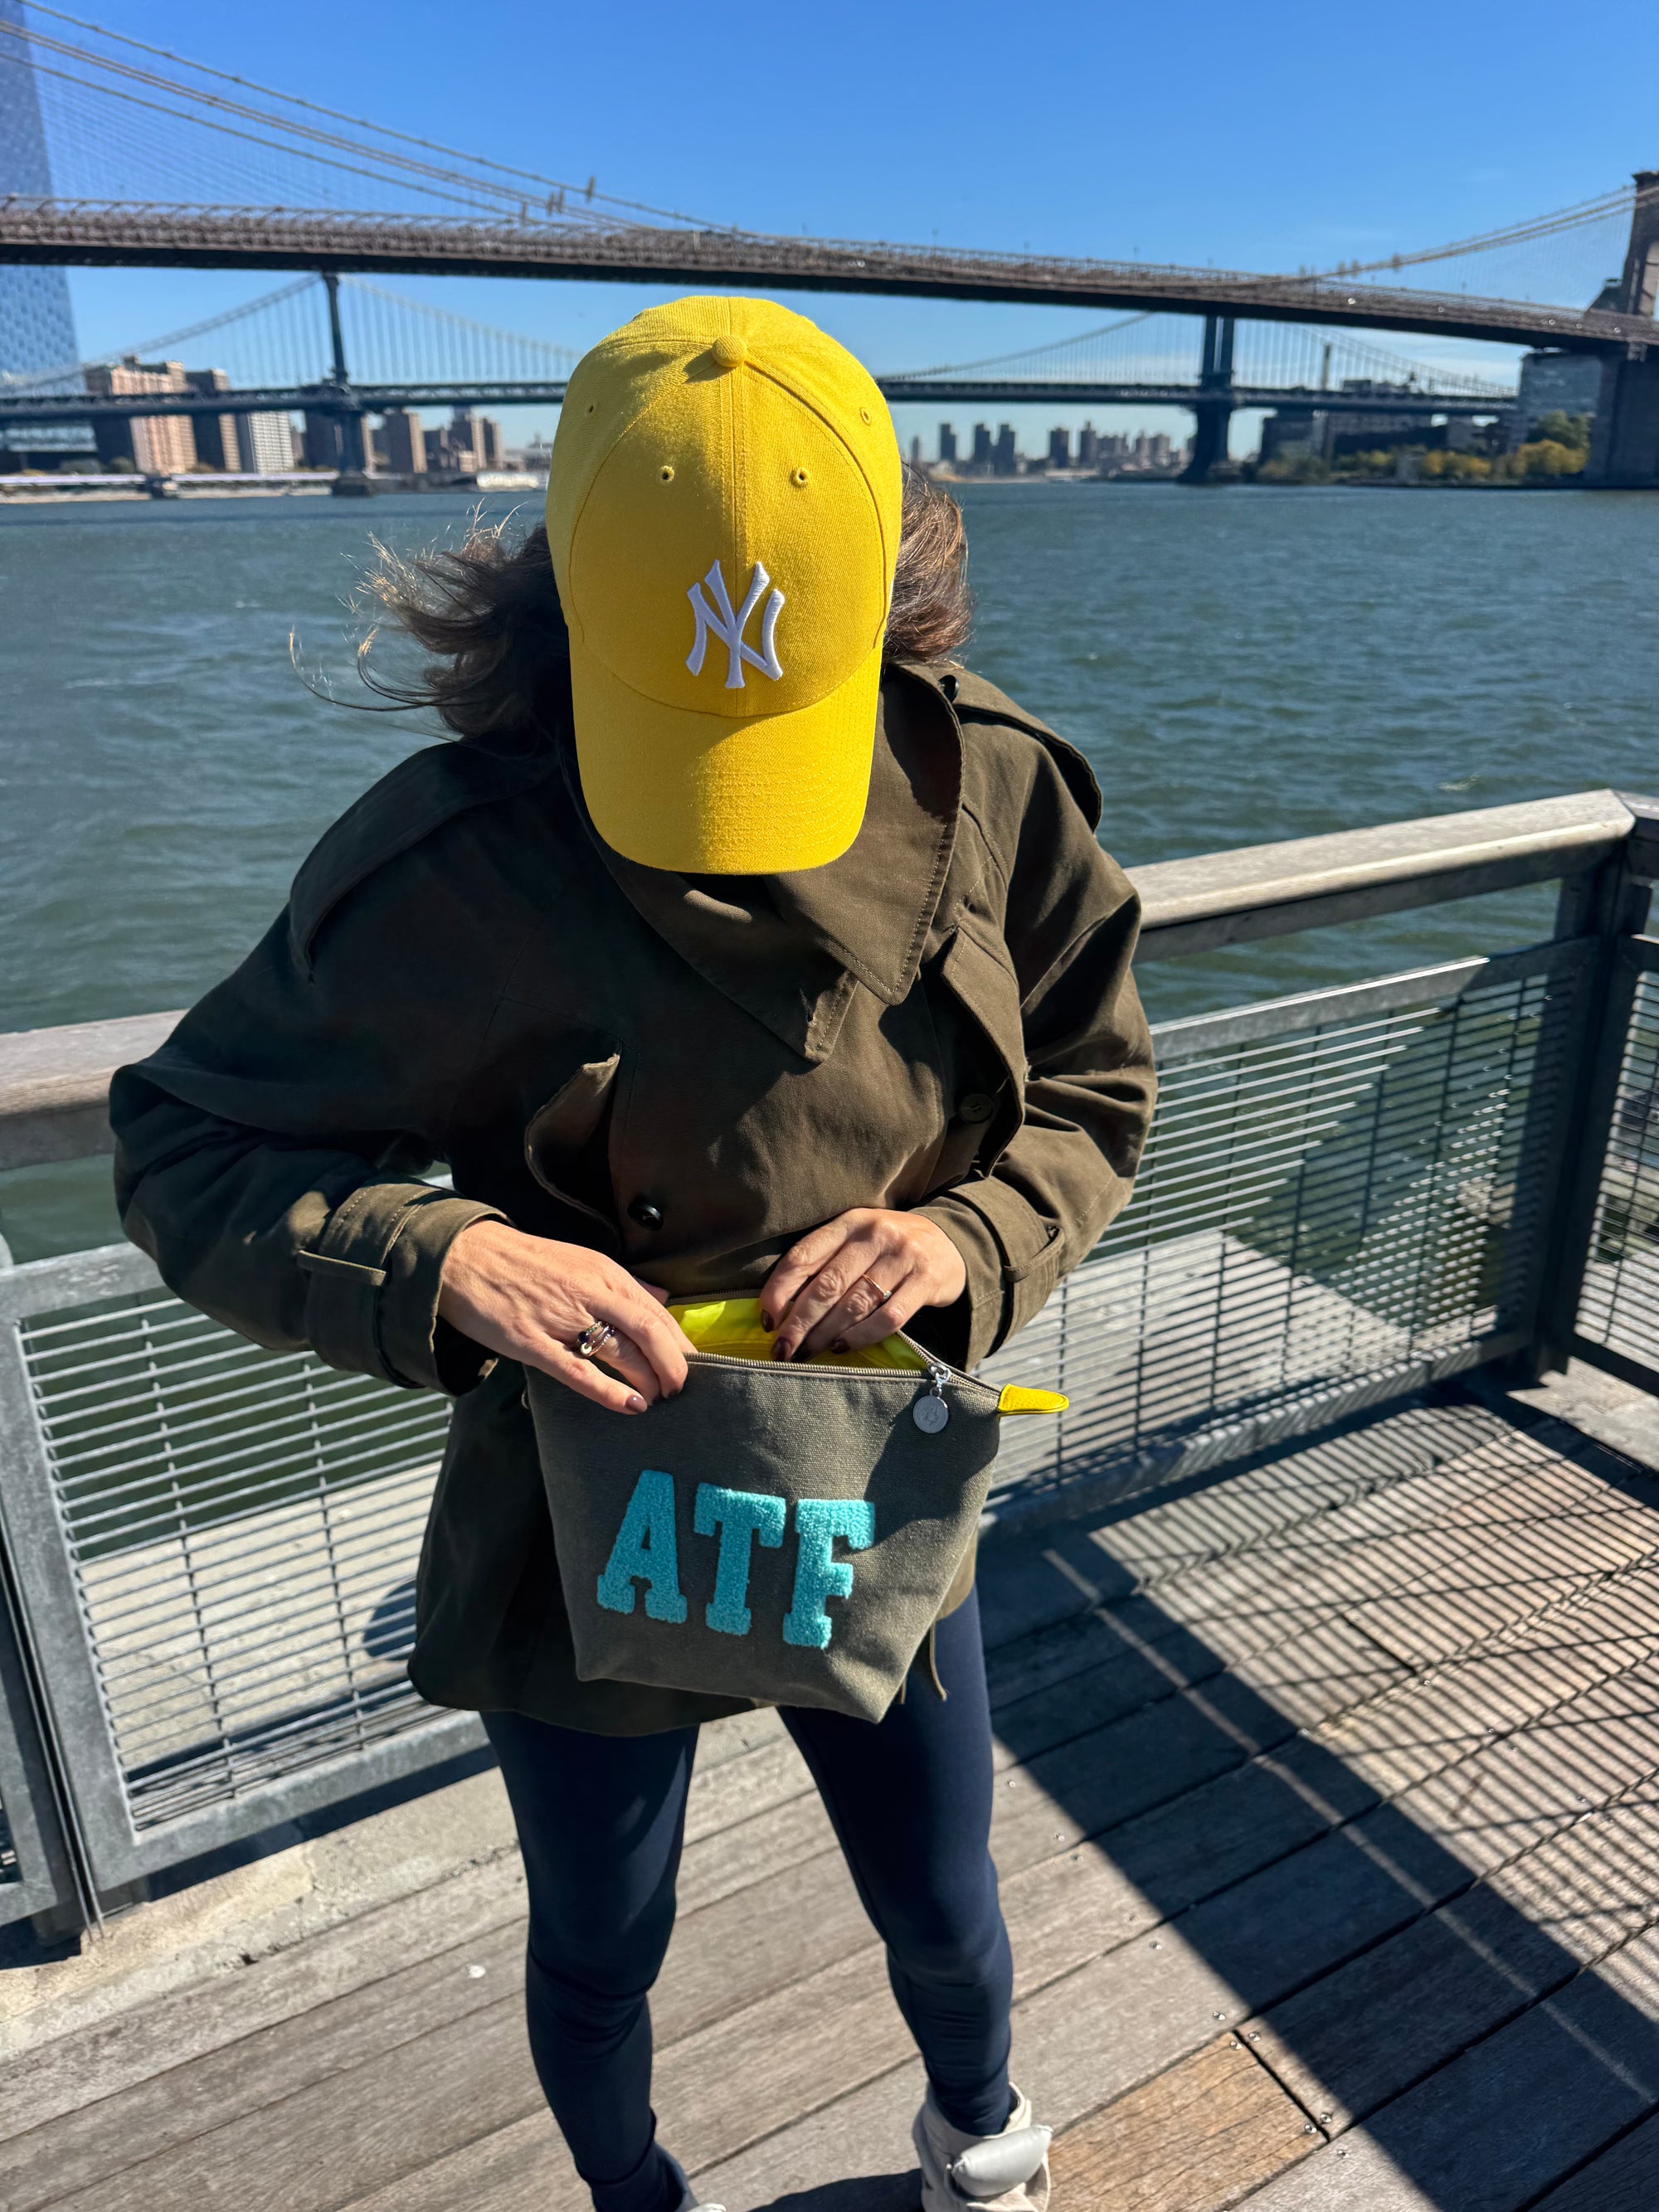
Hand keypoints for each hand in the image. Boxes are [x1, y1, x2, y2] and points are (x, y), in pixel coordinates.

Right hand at [438, 1220, 694, 1413]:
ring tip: (659, 1399)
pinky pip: (578, 1372)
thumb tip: (662, 1300)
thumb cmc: (525, 1262)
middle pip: (648, 1332)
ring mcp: (561, 1318)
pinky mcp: (532, 1342)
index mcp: (604, 1273)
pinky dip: (609, 1391)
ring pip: (621, 1352)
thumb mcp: (581, 1260)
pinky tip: (631, 1405)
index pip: (656, 1312)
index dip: (678, 1343)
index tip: (693, 1365)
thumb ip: (623, 1283)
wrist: (465, 1257)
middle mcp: (590, 1293)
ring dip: (647, 1380)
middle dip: (672, 1365)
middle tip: (682, 1390)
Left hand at [760, 1208, 967, 1361]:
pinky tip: (842, 1348)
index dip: (779, 1289)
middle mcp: (874, 1235)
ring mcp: (902, 1257)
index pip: (803, 1256)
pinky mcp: (925, 1281)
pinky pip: (888, 1316)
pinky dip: (861, 1336)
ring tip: (806, 1354)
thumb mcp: (855, 1240)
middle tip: (781, 1350)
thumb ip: (823, 1262)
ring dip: (825, 1334)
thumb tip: (779, 1309)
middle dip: (798, 1322)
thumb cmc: (886, 1248)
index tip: (767, 1320)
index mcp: (848, 1223)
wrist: (948, 1243)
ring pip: (854, 1303)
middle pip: (827, 1284)